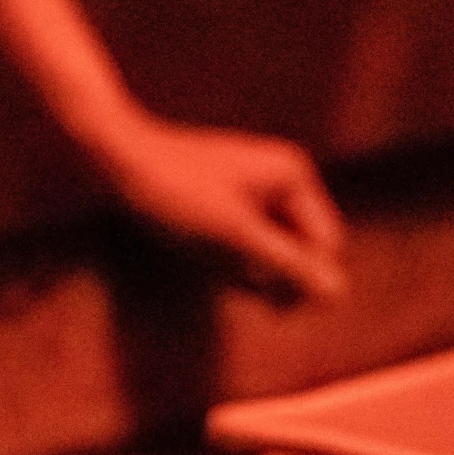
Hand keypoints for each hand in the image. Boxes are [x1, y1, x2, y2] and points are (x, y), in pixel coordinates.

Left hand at [97, 113, 348, 305]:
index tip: (258, 292)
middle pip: (303, 252)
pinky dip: (230, 261)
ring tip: (206, 254)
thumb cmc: (174, 194)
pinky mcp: (233, 203)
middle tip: (225, 272)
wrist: (114, 158)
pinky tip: (198, 251)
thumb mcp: (234, 237)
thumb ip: (288, 266)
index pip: (325, 246)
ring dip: (247, 270)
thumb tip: (339, 296)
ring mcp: (259, 190)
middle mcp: (284, 178)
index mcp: (294, 175)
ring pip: (273, 254)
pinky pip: (249, 247)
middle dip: (271, 273)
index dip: (301, 278)